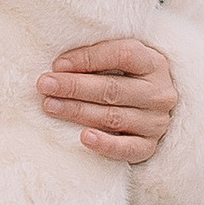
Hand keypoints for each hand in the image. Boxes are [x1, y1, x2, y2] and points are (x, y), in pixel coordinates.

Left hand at [37, 37, 178, 164]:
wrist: (151, 109)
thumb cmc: (127, 78)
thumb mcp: (122, 61)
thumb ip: (98, 57)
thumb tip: (59, 66)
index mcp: (153, 63)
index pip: (123, 55)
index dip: (88, 58)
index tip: (58, 64)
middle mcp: (159, 93)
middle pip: (113, 89)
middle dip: (74, 86)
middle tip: (44, 85)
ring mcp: (156, 122)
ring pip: (113, 117)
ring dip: (78, 111)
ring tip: (50, 106)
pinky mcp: (149, 146)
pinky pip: (127, 149)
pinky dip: (105, 144)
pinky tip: (84, 137)